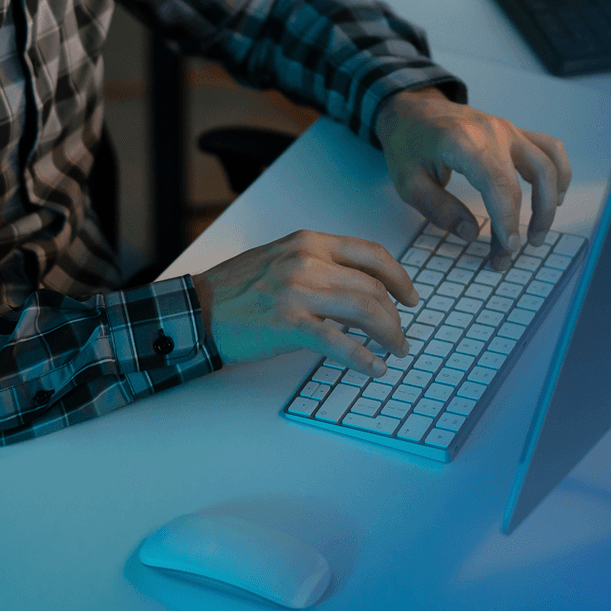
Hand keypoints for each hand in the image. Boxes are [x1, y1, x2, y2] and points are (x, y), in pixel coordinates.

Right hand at [193, 230, 419, 377]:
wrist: (199, 308)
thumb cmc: (238, 288)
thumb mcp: (282, 258)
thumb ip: (320, 265)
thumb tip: (361, 289)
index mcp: (309, 242)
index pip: (371, 253)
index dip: (399, 278)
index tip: (411, 298)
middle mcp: (307, 260)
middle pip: (372, 287)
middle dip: (395, 317)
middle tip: (401, 337)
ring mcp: (297, 291)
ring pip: (363, 311)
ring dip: (388, 335)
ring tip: (395, 352)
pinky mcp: (287, 322)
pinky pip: (337, 342)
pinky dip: (362, 358)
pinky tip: (375, 369)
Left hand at [374, 88, 571, 271]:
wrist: (411, 108)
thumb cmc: (408, 143)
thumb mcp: (408, 182)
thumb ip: (439, 210)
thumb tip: (471, 234)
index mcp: (464, 141)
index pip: (500, 185)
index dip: (508, 221)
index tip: (507, 250)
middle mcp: (493, 131)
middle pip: (533, 177)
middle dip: (531, 221)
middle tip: (512, 252)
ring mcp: (507, 129)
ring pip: (548, 163)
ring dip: (551, 201)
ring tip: (538, 233)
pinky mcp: (513, 131)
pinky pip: (549, 148)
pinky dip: (559, 173)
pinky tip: (554, 197)